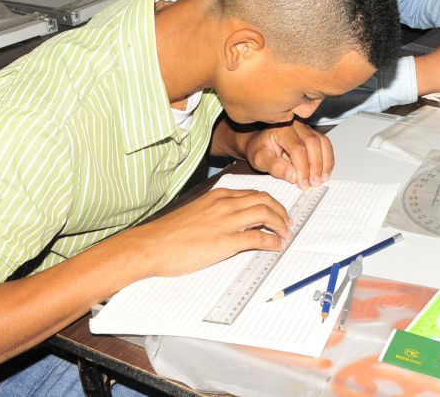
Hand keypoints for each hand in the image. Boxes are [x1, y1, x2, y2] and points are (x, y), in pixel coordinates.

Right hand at [132, 188, 291, 277]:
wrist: (152, 245)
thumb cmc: (170, 233)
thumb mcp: (197, 212)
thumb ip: (217, 211)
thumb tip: (234, 220)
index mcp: (219, 196)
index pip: (255, 193)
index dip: (271, 203)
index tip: (278, 212)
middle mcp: (226, 204)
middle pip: (265, 200)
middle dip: (281, 211)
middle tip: (287, 223)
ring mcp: (226, 221)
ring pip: (266, 214)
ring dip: (281, 225)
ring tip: (285, 234)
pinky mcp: (226, 241)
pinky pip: (258, 238)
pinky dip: (272, 241)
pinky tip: (276, 246)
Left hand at [241, 120, 333, 188]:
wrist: (259, 141)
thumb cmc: (259, 149)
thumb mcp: (259, 159)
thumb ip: (274, 167)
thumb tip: (293, 176)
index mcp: (282, 129)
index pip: (297, 148)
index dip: (302, 167)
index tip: (303, 183)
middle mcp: (297, 126)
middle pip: (313, 143)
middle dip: (316, 165)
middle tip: (314, 183)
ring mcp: (307, 129)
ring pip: (323, 142)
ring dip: (325, 162)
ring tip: (322, 179)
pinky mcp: (313, 135)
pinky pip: (325, 145)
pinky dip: (328, 159)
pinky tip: (325, 172)